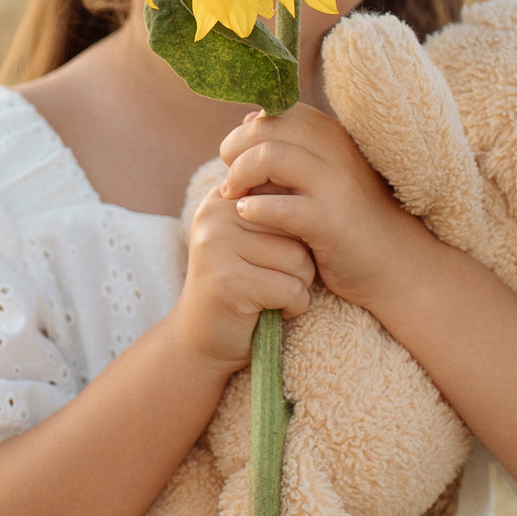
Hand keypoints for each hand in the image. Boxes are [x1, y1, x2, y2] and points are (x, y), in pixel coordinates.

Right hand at [166, 171, 317, 371]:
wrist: (202, 338)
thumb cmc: (240, 284)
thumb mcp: (250, 237)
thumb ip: (271, 207)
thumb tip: (314, 177)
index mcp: (221, 197)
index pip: (286, 195)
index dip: (297, 230)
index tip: (277, 253)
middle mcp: (215, 215)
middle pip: (296, 227)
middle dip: (301, 260)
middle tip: (275, 278)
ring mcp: (218, 248)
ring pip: (298, 260)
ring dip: (299, 285)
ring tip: (273, 294)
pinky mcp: (229, 283)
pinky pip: (291, 289)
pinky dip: (294, 307)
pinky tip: (273, 311)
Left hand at [220, 104, 430, 311]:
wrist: (395, 263)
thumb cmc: (350, 218)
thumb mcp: (323, 173)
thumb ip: (290, 147)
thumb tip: (250, 118)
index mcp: (332, 136)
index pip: (279, 111)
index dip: (249, 128)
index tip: (236, 153)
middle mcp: (336, 153)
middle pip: (268, 129)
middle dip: (236, 148)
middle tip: (228, 175)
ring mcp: (335, 186)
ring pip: (270, 158)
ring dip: (240, 175)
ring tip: (232, 195)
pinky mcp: (330, 223)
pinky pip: (281, 207)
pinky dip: (254, 208)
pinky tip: (246, 215)